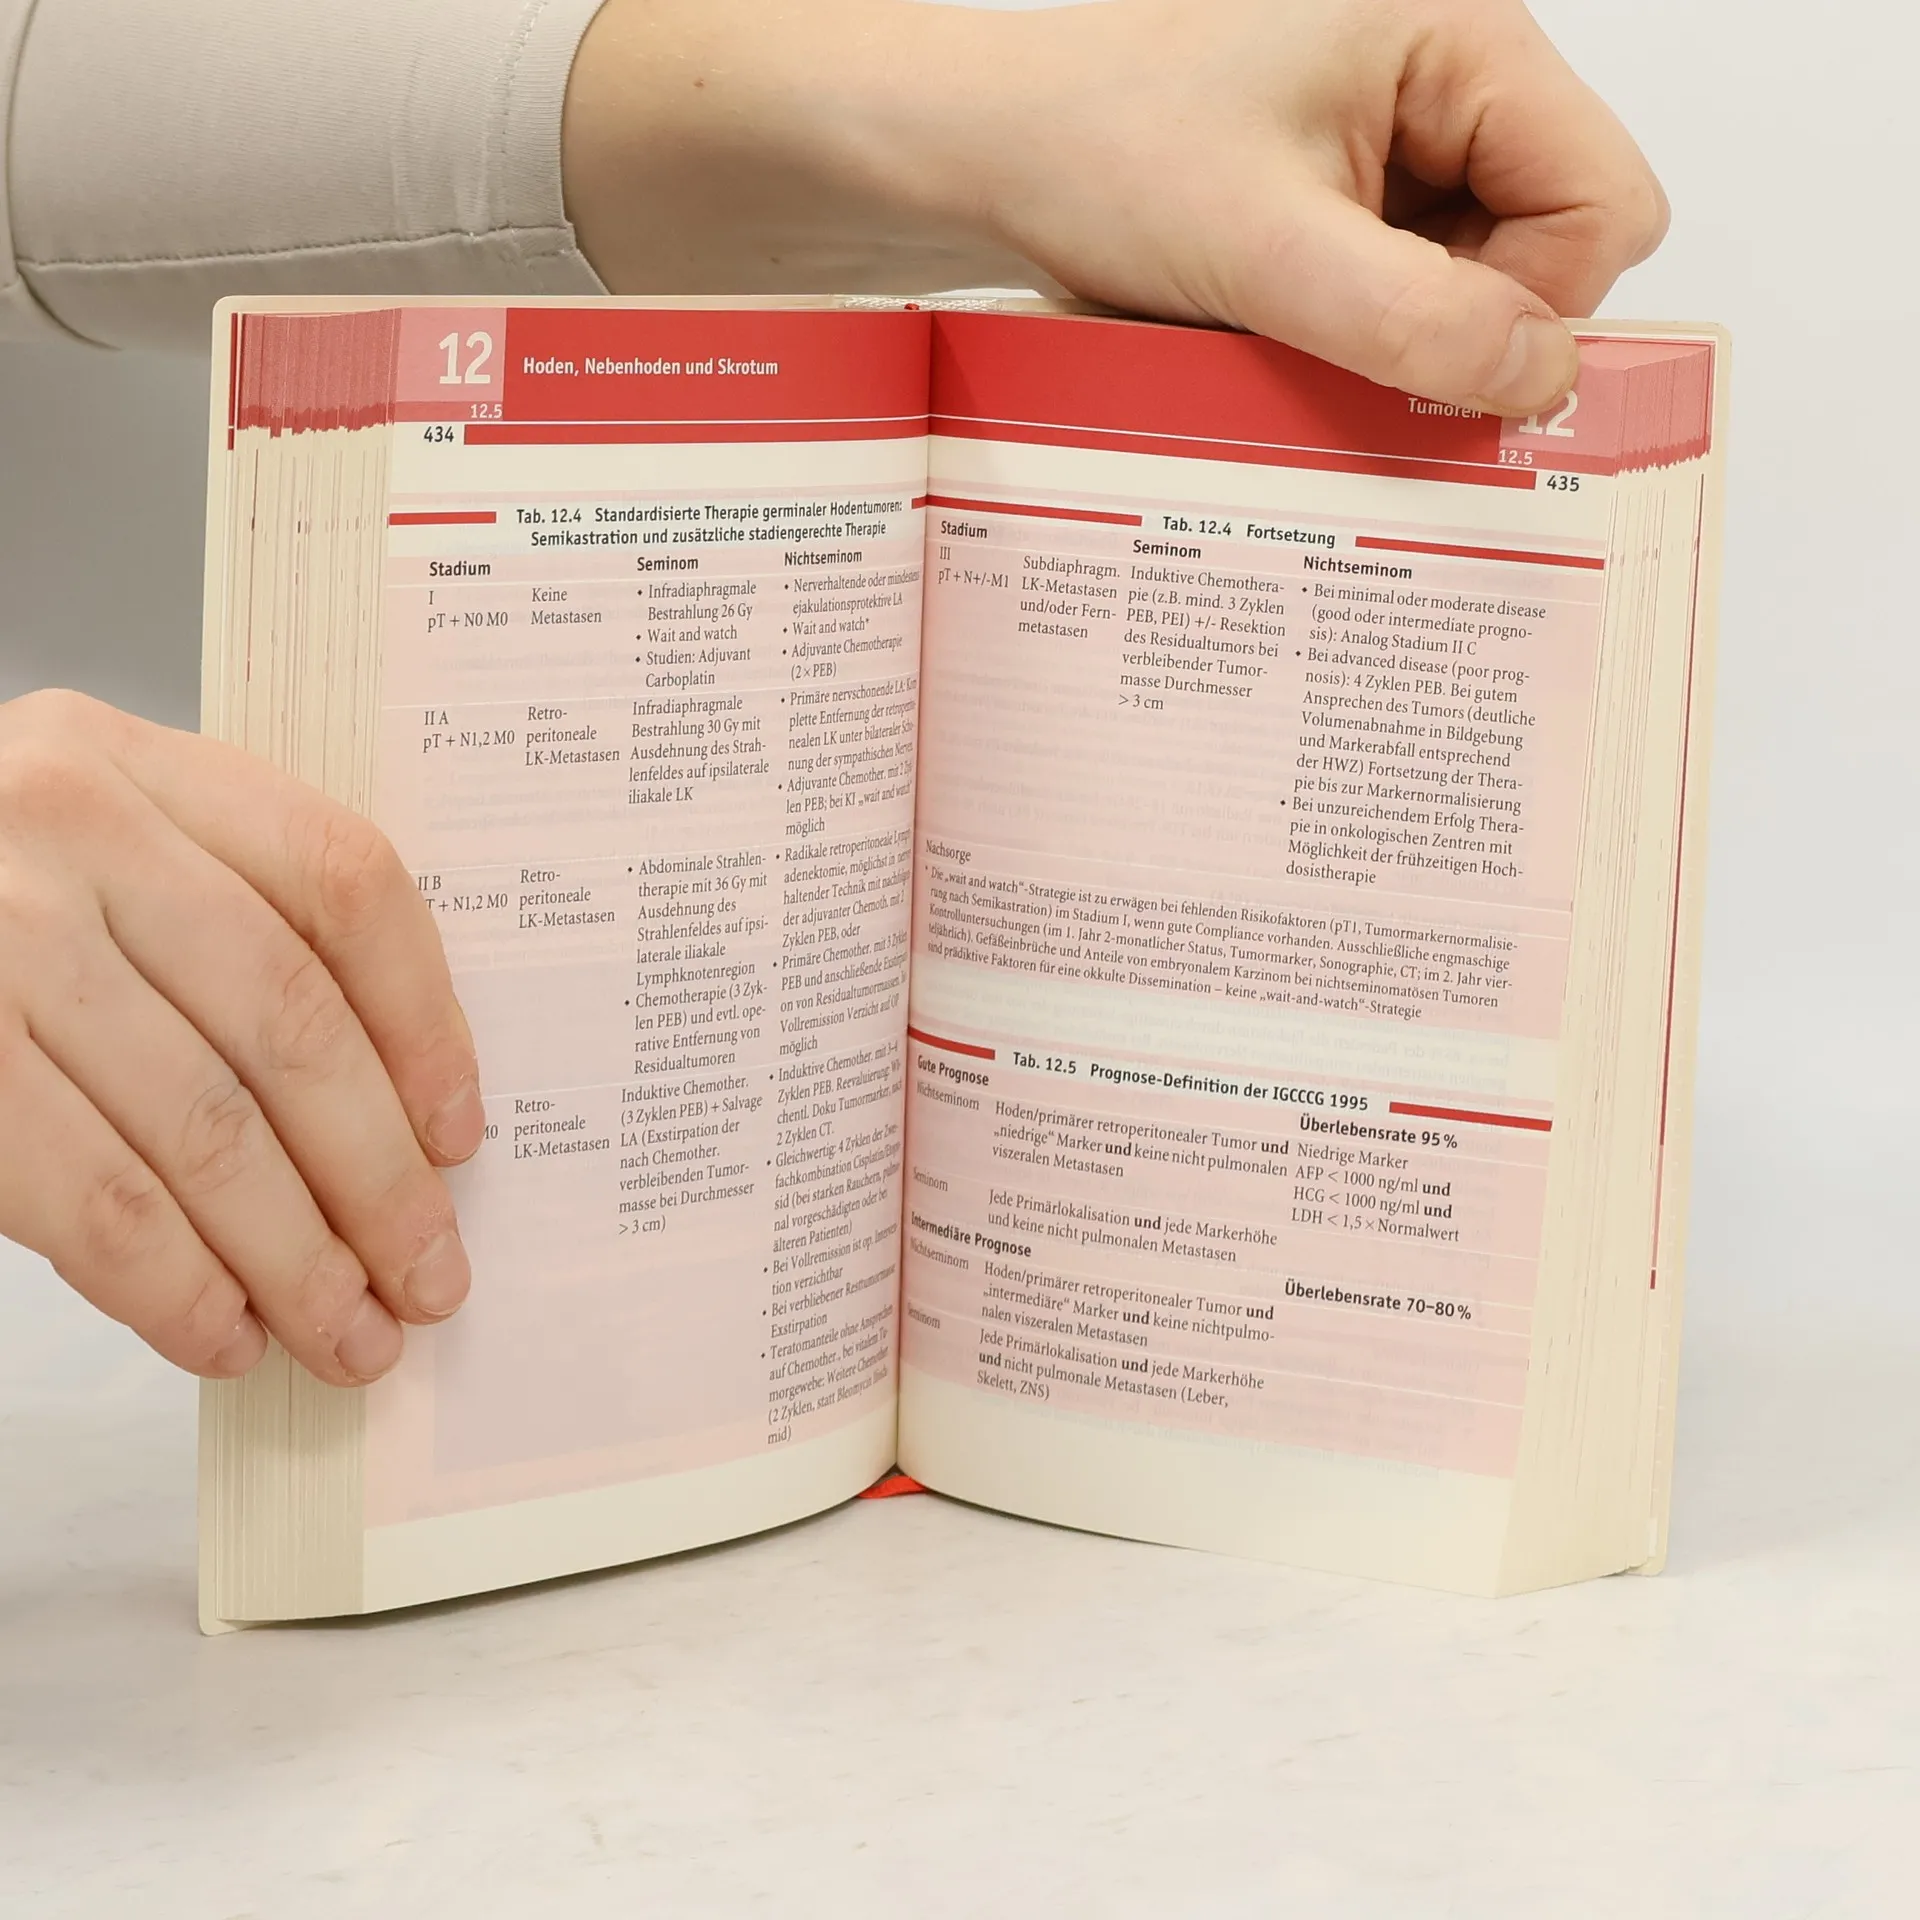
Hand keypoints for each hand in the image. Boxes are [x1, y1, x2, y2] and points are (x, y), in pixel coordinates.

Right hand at [0, 692, 481, 1384]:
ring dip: (296, 1260)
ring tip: (350, 1335)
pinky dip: (176, 1287)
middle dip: (378, 1178)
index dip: (425, 1021)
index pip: (341, 879)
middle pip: (289, 1022)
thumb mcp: (90, 858)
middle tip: (430, 1279)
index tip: (462, 1137)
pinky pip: (94, 1200)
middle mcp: (65, 827)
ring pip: (203, 1128)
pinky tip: (228, 1334)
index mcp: (136, 763)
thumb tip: (397, 1126)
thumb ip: (224, 927)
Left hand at [562, 0, 1666, 416]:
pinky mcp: (1353, 190)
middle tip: (1346, 347)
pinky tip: (1283, 323)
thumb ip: (1421, 322)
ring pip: (1481, 279)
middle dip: (1466, 323)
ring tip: (1294, 326)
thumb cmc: (1099, 152)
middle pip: (1553, 244)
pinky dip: (1360, 329)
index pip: (1603, 201)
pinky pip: (1410, 286)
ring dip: (1402, 335)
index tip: (1427, 359)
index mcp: (1458, 37)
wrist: (984, 151)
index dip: (1537, 306)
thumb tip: (1547, 385)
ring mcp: (1399, 135)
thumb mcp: (1268, 251)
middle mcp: (1447, 74)